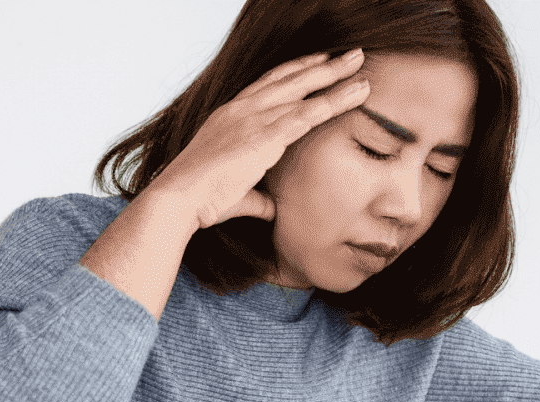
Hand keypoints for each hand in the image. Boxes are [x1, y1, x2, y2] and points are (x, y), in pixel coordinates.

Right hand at [149, 48, 372, 229]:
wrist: (179, 197)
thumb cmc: (200, 199)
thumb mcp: (234, 192)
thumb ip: (257, 197)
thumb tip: (271, 208)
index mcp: (230, 115)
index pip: (268, 84)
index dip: (296, 71)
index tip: (318, 62)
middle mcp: (242, 109)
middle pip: (289, 78)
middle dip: (321, 65)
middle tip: (349, 55)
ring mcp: (253, 118)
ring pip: (303, 90)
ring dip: (335, 76)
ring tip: (360, 63)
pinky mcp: (265, 134)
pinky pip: (308, 113)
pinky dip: (335, 101)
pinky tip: (356, 93)